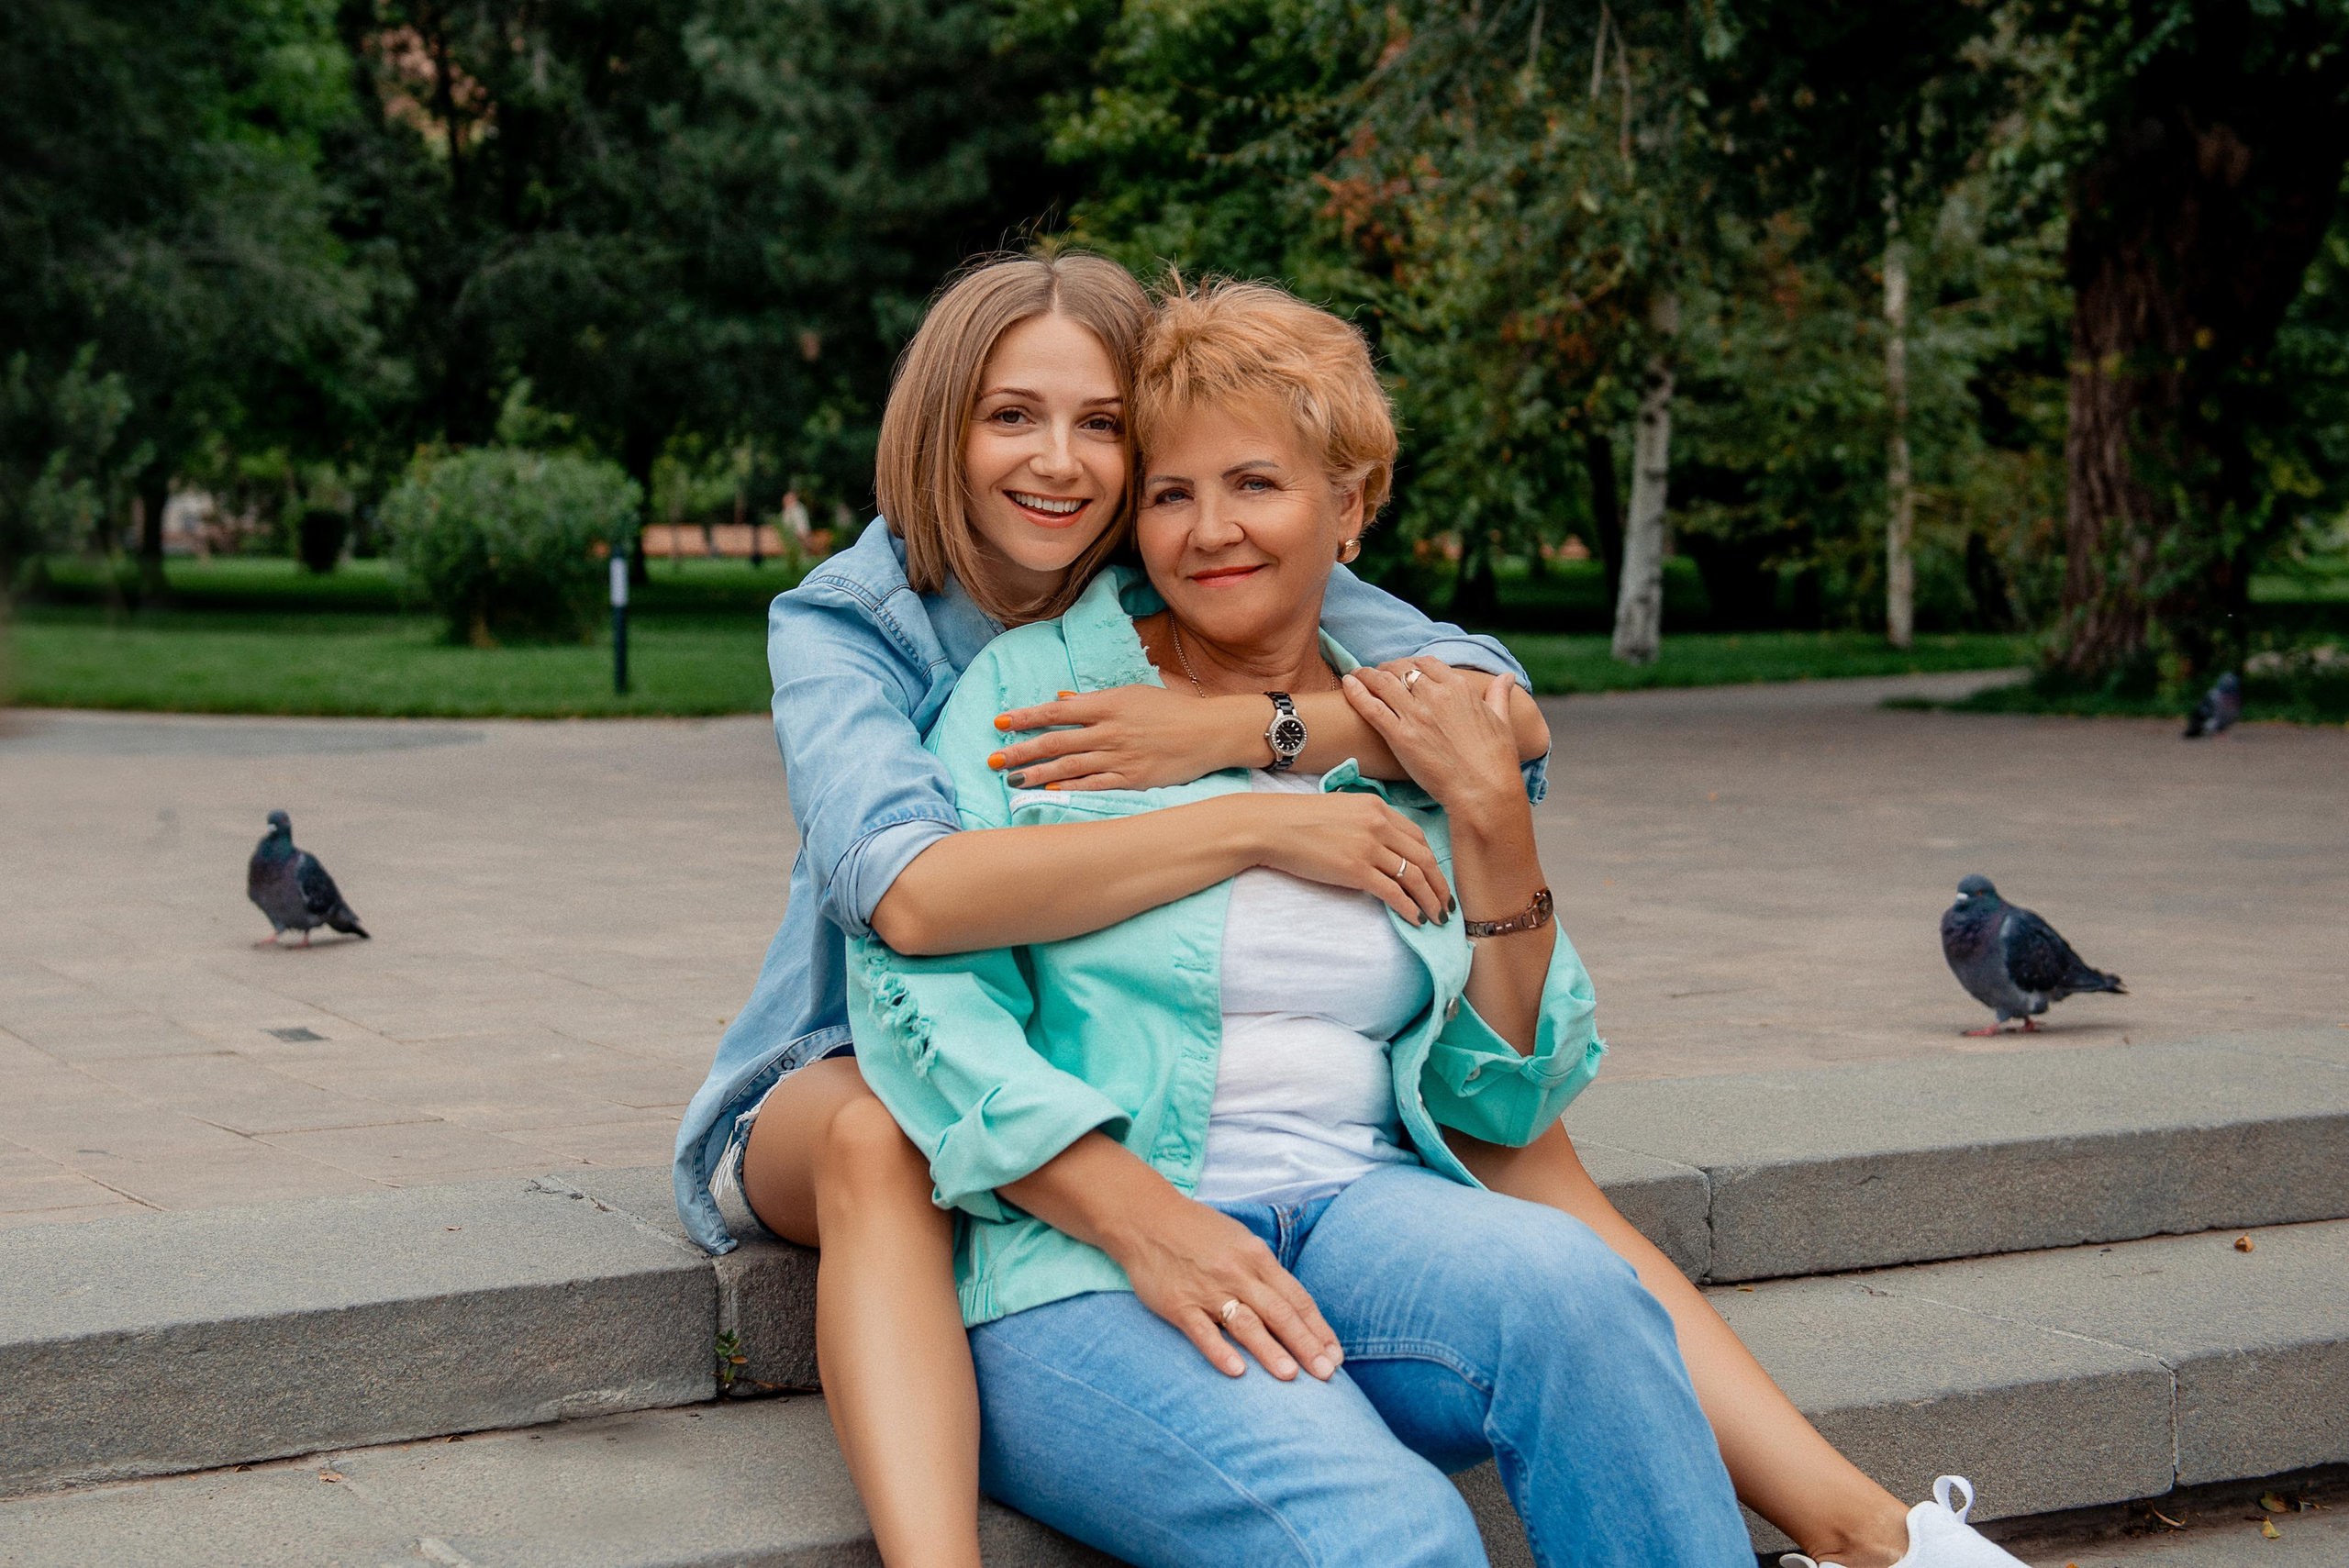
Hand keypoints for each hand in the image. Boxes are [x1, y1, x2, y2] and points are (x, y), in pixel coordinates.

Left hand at [989, 683, 1238, 790]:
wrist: (1211, 732)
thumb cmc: (1174, 709)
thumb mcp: (1134, 694)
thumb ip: (1096, 699)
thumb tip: (1063, 700)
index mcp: (1109, 704)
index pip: (1057, 711)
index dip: (1026, 717)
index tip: (1000, 723)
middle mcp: (1110, 730)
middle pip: (1055, 741)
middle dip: (1021, 750)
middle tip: (992, 759)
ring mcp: (1120, 757)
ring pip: (1068, 766)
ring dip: (1036, 773)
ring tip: (1010, 779)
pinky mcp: (1133, 780)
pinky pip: (1093, 786)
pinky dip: (1068, 789)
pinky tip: (1047, 793)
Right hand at [1109, 1190, 1343, 1381]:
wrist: (1146, 1218)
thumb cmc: (1198, 1232)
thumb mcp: (1240, 1241)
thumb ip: (1265, 1272)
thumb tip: (1293, 1306)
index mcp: (1257, 1257)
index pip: (1296, 1298)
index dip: (1318, 1329)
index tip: (1336, 1356)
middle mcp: (1238, 1273)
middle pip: (1279, 1313)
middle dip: (1306, 1345)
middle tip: (1326, 1374)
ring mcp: (1208, 1289)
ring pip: (1246, 1324)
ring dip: (1270, 1350)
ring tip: (1291, 1376)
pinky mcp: (1179, 1304)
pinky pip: (1202, 1332)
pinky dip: (1220, 1351)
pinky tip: (1237, 1372)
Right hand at [1252, 790, 1451, 923]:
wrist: (1271, 826)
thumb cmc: (1298, 819)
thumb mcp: (1340, 808)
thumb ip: (1365, 820)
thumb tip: (1379, 843)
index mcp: (1377, 807)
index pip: (1418, 836)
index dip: (1432, 861)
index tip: (1436, 879)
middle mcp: (1378, 824)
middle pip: (1424, 858)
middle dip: (1440, 885)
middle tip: (1447, 904)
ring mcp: (1368, 847)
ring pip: (1414, 877)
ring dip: (1430, 900)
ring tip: (1437, 917)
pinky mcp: (1355, 870)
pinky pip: (1393, 892)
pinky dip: (1409, 908)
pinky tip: (1415, 920)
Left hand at [1341, 659, 1526, 825]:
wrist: (1483, 790)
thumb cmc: (1496, 761)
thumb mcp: (1501, 721)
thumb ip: (1499, 696)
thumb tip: (1507, 677)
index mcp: (1459, 688)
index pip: (1427, 664)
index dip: (1412, 664)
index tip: (1403, 669)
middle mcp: (1436, 695)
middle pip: (1402, 669)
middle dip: (1387, 669)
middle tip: (1377, 674)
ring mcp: (1416, 714)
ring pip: (1383, 683)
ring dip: (1368, 675)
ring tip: (1357, 675)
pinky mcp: (1400, 736)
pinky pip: (1372, 706)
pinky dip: (1357, 692)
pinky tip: (1348, 684)